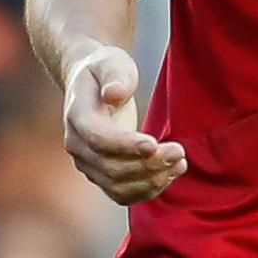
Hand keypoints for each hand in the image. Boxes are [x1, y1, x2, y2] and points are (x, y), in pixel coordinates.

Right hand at [62, 44, 184, 204]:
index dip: (126, 145)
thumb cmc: (105, 70)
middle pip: (111, 168)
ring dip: (152, 181)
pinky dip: (148, 190)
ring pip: (117, 186)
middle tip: (179, 151)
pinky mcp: (101, 175)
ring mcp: (87, 164)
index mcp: (77, 116)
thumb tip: (113, 95)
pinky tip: (171, 174)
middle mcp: (77, 145)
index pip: (99, 139)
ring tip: (180, 163)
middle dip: (148, 164)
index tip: (155, 143)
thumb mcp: (111, 63)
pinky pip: (123, 194)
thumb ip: (114, 77)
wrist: (93, 84)